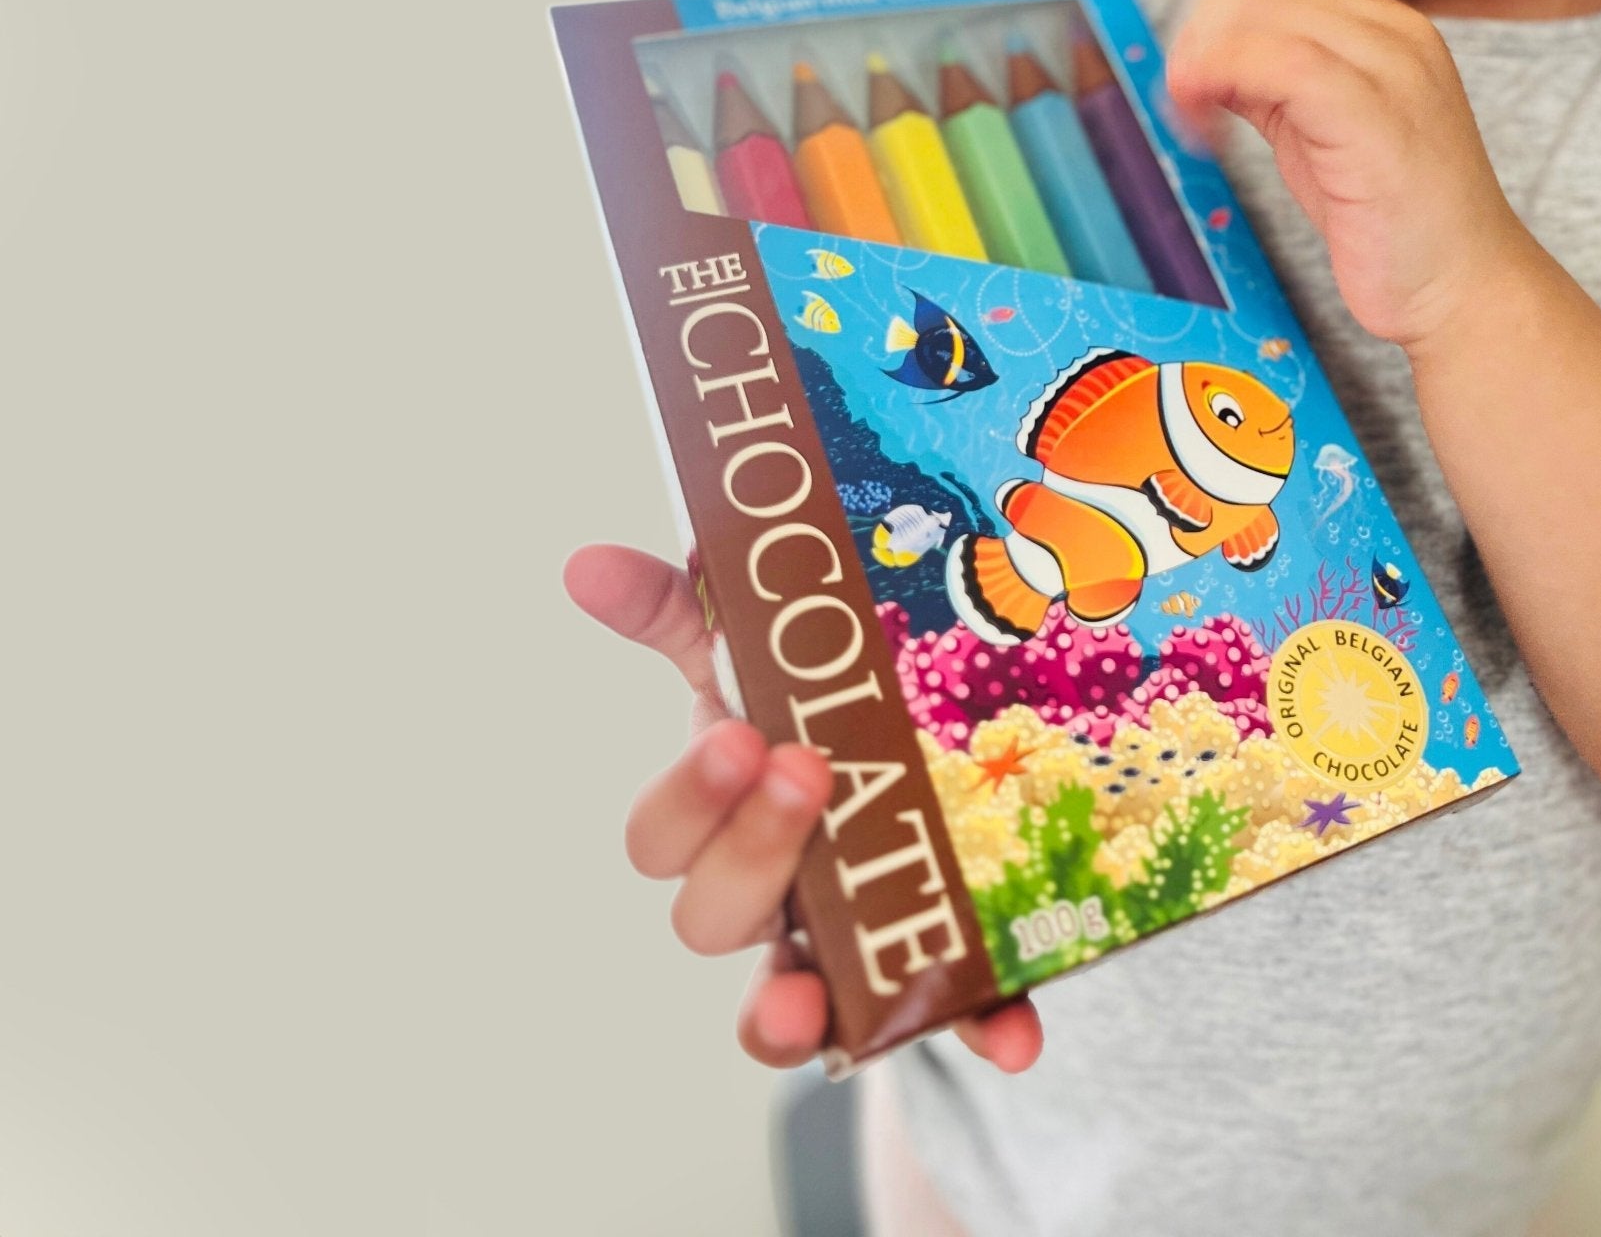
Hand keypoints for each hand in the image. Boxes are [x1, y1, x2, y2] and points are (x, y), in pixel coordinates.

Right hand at [562, 541, 1043, 1072]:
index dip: (689, 798)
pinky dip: (972, 1029)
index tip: (738, 734)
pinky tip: (1014, 1036)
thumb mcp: (746, 647)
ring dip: (790, 1002)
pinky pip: (936, 1020)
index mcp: (713, 814)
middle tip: (810, 770)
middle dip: (752, 850)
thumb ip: (677, 604)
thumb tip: (585, 563)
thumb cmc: (804, 708)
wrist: (909, 744)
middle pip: (709, 917)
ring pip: (784, 1000)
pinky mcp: (920, 979)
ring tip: (812, 993)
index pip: (660, 836)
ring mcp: (832, 948)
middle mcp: (758, 894)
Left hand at [1167, 0, 1536, 350]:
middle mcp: (1396, 34)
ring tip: (1194, 117)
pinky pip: (1276, 60)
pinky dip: (1218, 79)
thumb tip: (1209, 54)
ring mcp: (1391, 70)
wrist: (1465, 290)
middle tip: (1186, 97)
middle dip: (1203, 28)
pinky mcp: (1373, 116)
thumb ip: (1276, 82)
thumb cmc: (1392, 223)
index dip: (1218, 10)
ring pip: (1265, 7)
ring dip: (1203, 54)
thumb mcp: (1322, 131)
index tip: (1194, 74)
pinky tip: (1205, 131)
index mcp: (1389, 30)